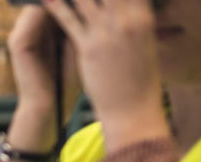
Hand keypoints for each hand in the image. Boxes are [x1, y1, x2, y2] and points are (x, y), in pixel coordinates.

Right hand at [7, 5, 82, 151]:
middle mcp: (28, 29)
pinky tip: (68, 4)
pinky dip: (50, 7)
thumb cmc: (68, 82)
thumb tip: (95, 3)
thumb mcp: (78, 47)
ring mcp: (20, 35)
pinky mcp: (18, 43)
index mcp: (41, 30)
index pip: (56, 2)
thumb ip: (80, 22)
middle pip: (47, 1)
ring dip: (58, 0)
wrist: (49, 109)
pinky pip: (32, 17)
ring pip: (39, 4)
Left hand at [43, 0, 170, 150]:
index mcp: (144, 18)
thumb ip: (134, 21)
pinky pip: (68, 18)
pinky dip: (56, 4)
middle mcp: (127, 20)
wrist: (134, 112)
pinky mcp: (88, 47)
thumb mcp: (144, 45)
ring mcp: (107, 33)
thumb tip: (128, 7)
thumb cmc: (140, 81)